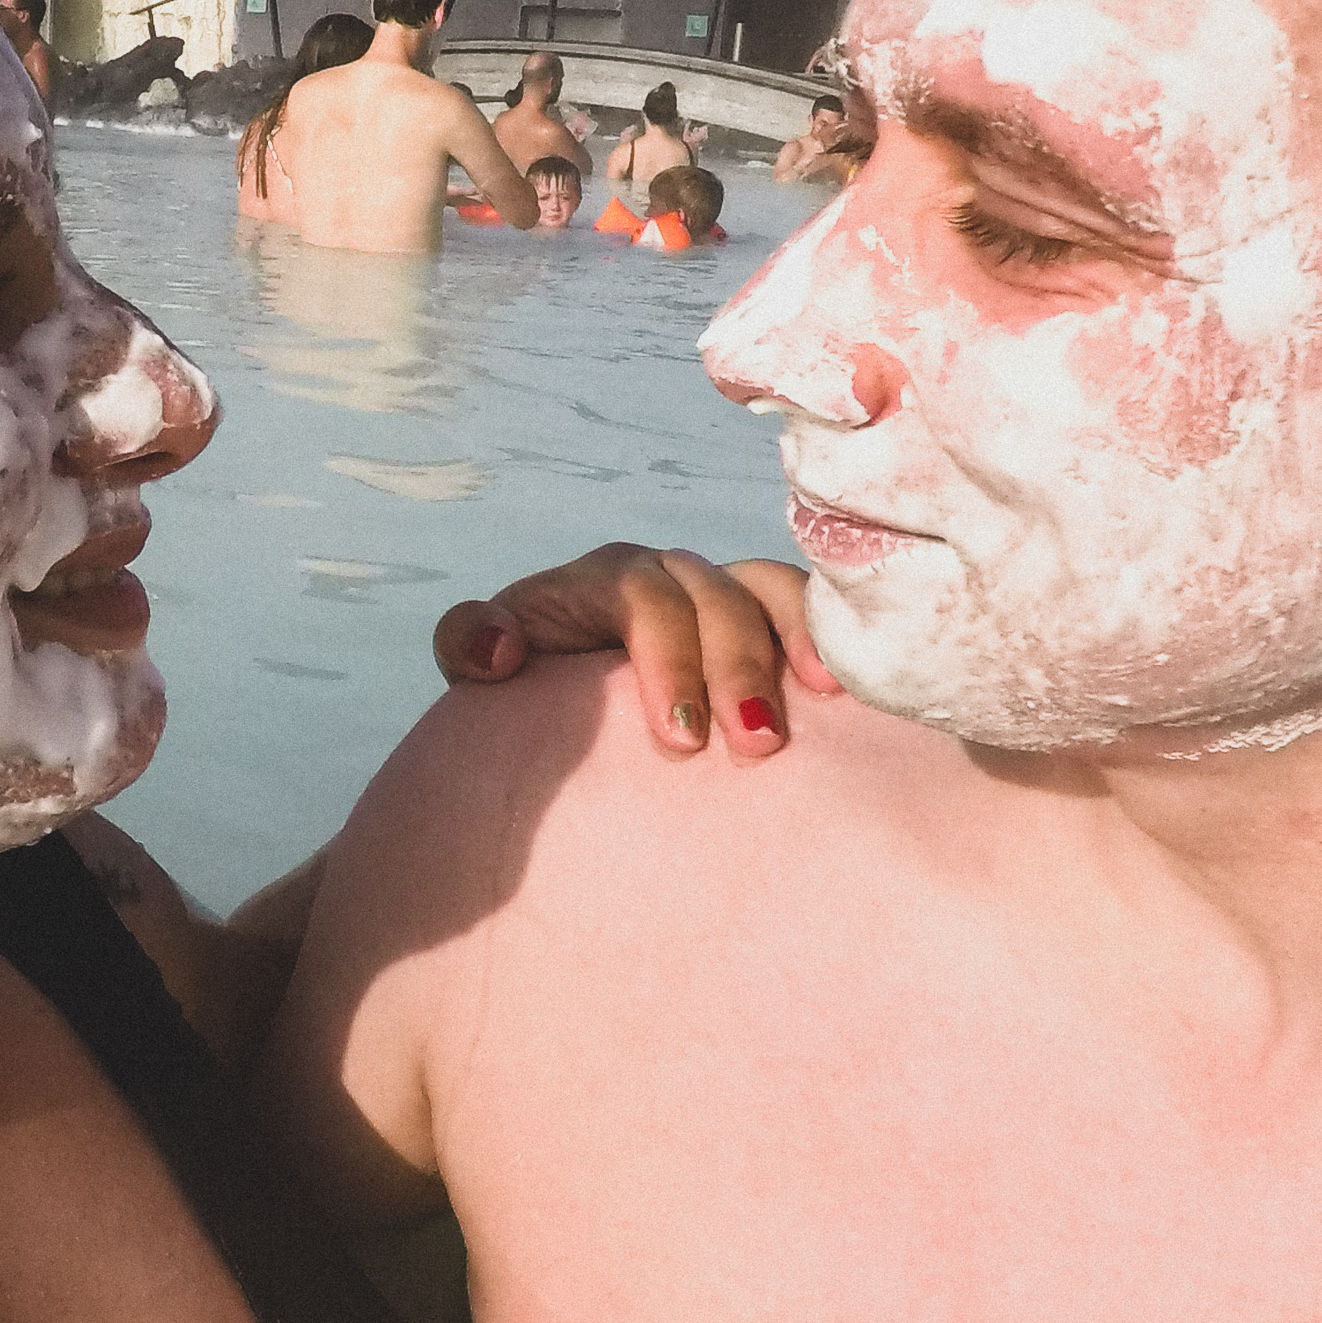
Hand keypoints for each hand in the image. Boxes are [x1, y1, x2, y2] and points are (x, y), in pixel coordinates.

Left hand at [431, 544, 835, 760]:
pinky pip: (809, 614)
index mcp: (606, 580)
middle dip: (737, 668)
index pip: (645, 601)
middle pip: (717, 598)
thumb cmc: (529, 680)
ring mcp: (723, 592)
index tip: (680, 741)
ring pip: (771, 594)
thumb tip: (498, 650)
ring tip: (819, 708)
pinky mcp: (766, 621)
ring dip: (798, 647)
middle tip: (752, 746)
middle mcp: (672, 576)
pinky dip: (830, 642)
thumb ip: (469, 643)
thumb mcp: (481, 658)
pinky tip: (852, 692)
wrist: (559, 689)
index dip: (668, 661)